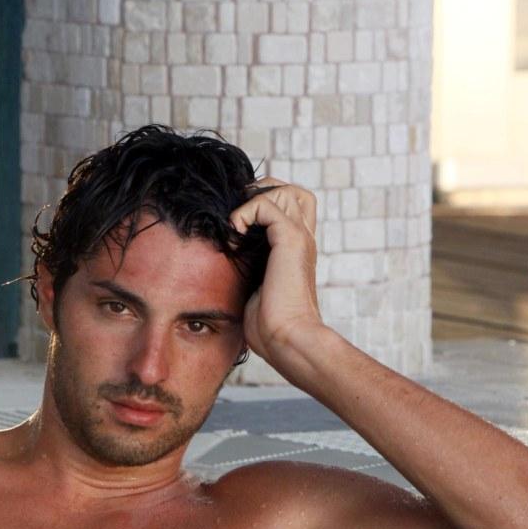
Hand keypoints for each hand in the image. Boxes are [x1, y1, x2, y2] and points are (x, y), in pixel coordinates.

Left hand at [229, 178, 323, 367]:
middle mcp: (303, 238)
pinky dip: (245, 211)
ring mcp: (299, 237)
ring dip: (252, 200)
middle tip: (238, 217)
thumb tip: (225, 258)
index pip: (291, 206)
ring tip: (236, 224)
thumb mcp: (255, 288)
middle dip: (260, 193)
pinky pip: (266, 204)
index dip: (264, 203)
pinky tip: (234, 232)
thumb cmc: (269, 325)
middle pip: (291, 190)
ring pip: (282, 189)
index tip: (238, 223)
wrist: (287, 339)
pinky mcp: (290, 240)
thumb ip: (249, 267)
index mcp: (296, 249)